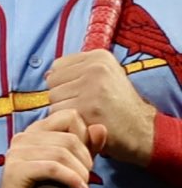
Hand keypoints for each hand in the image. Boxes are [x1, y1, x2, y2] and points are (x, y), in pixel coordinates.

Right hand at [0, 107, 97, 187]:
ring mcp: (17, 152)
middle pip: (69, 136)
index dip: (84, 136)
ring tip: (81, 186)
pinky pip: (52, 167)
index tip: (84, 160)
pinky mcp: (16, 169)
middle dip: (85, 159)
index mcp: (36, 132)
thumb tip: (100, 127)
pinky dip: (71, 179)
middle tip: (84, 177)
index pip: (69, 116)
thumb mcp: (74, 169)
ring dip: (80, 172)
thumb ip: (87, 148)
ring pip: (62, 151)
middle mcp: (23, 138)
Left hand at [44, 49, 149, 165]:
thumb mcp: (105, 77)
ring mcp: (92, 88)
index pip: (57, 66)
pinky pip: (57, 114)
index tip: (84, 92)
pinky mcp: (87, 108)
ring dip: (64, 111)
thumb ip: (77, 71)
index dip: (65, 83)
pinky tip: (84, 123)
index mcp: (99, 56)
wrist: (141, 130)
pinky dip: (66, 123)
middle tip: (87, 106)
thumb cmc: (118, 105)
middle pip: (52, 83)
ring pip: (53, 99)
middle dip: (63, 97)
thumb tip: (46, 75)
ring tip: (87, 114)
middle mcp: (96, 68)